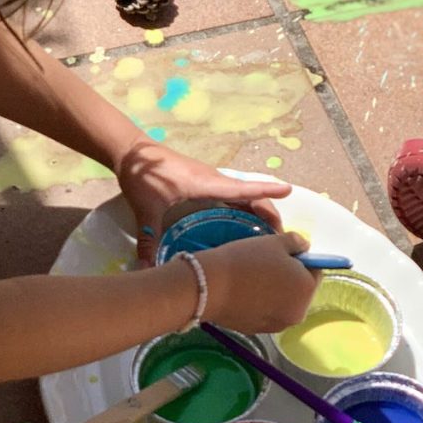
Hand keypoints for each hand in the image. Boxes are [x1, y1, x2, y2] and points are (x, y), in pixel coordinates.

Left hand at [115, 138, 291, 264]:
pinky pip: (233, 192)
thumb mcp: (146, 210)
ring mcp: (211, 179)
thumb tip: (148, 270)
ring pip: (243, 192)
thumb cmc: (143, 176)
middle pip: (250, 193)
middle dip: (269, 210)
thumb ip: (149, 240)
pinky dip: (246, 204)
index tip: (289, 190)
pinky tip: (244, 220)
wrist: (133, 152)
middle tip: (282, 235)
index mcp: (205, 184)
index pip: (242, 189)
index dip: (266, 191)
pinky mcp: (204, 180)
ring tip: (269, 231)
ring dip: (259, 207)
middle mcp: (214, 179)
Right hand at [199, 231, 319, 333]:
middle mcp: (298, 313)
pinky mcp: (258, 332)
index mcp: (307, 290)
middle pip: (301, 290)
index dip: (301, 260)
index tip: (283, 254)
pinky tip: (245, 292)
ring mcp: (278, 326)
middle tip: (267, 264)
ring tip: (254, 277)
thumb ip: (297, 242)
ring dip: (276, 291)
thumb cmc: (247, 259)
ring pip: (284, 302)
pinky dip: (262, 303)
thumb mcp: (275, 242)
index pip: (315, 271)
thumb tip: (304, 247)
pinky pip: (267, 313)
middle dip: (290, 278)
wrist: (208, 286)